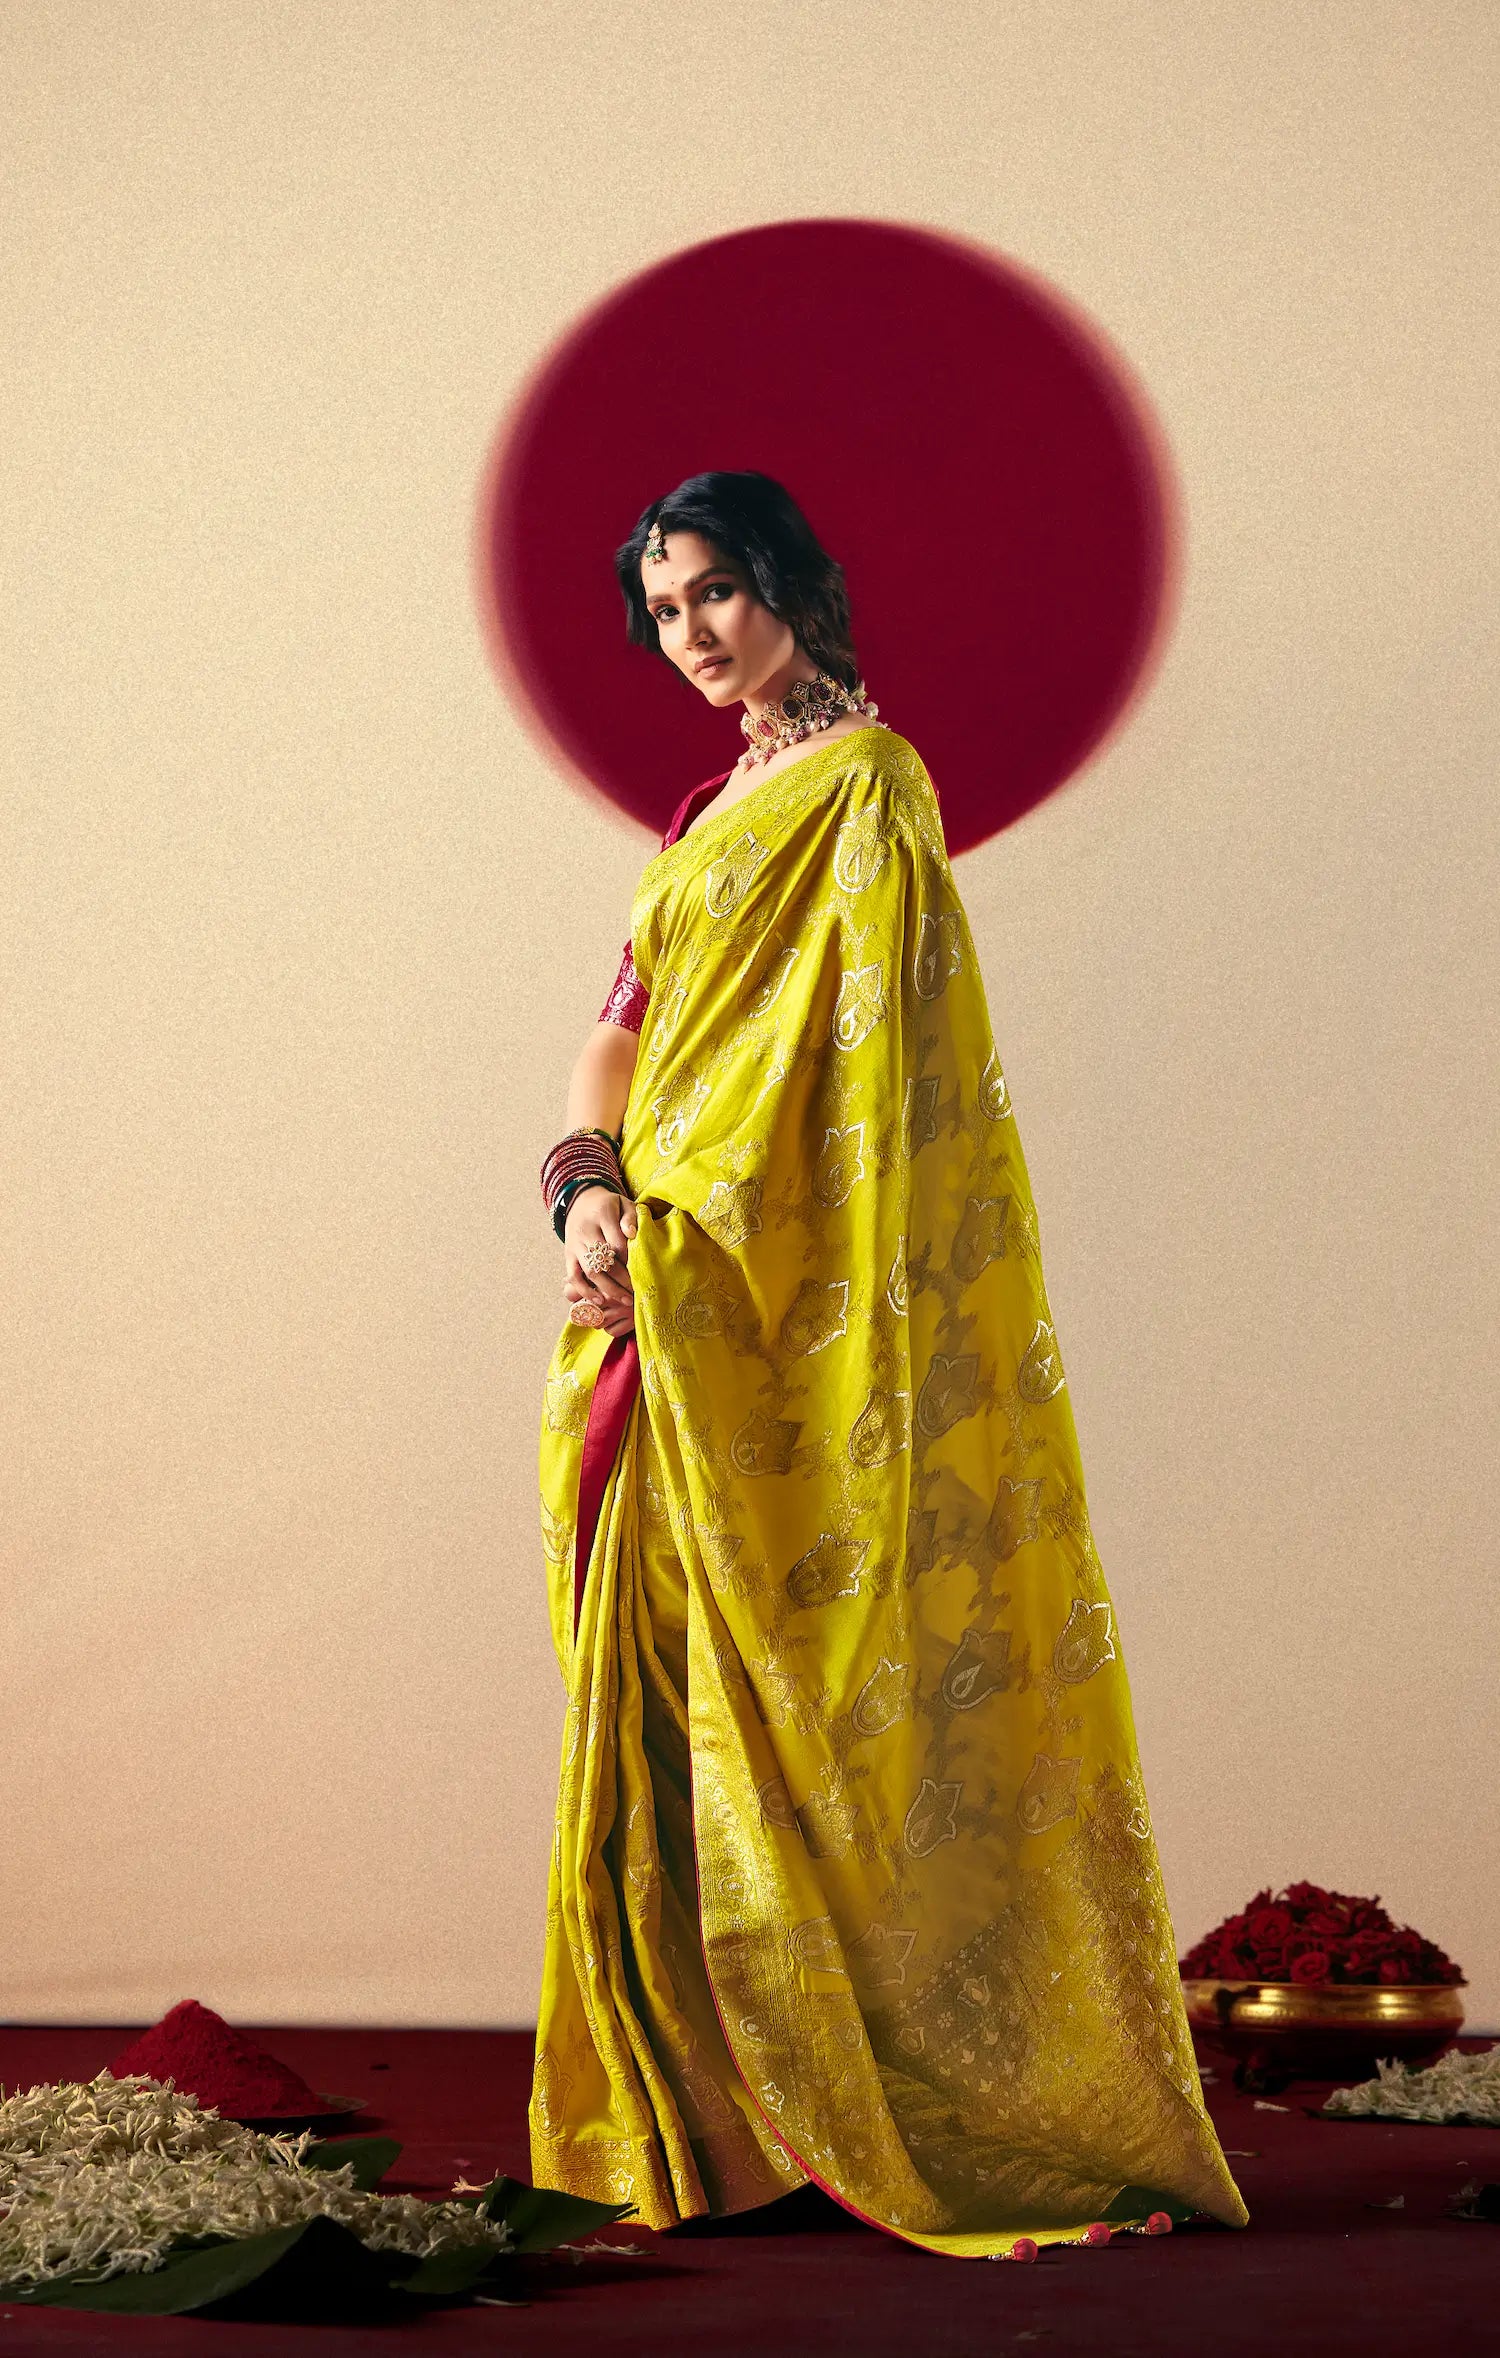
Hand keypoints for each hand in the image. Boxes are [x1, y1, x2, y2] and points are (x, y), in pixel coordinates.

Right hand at [563, 1185, 637, 1336]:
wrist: (581, 1202)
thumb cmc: (609, 1206)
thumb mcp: (623, 1203)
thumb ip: (631, 1217)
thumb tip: (632, 1233)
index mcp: (602, 1215)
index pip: (618, 1243)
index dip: (631, 1260)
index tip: (643, 1271)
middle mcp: (585, 1230)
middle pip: (605, 1260)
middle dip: (623, 1279)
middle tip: (638, 1291)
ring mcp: (575, 1244)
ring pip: (591, 1271)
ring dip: (609, 1289)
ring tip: (626, 1300)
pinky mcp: (568, 1255)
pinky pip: (573, 1276)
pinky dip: (585, 1290)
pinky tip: (600, 1301)